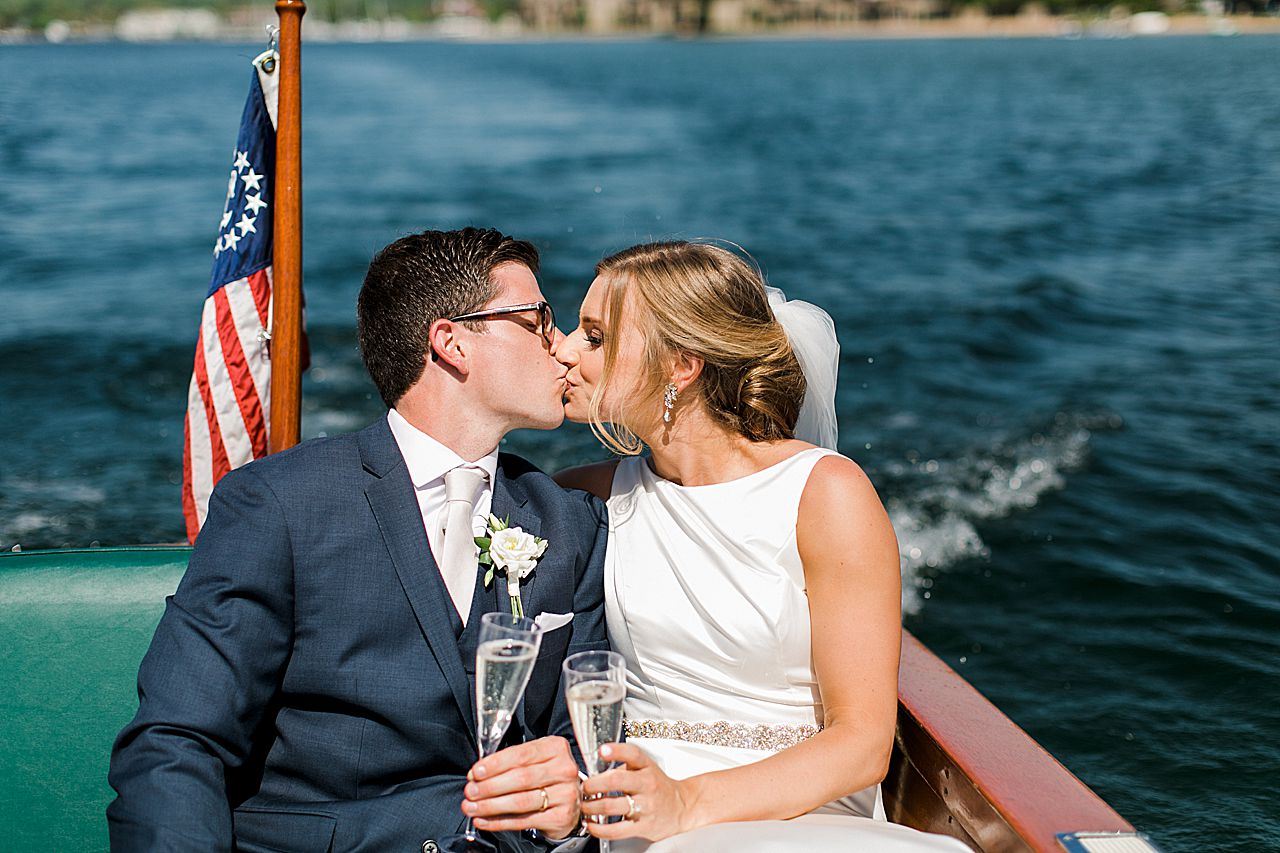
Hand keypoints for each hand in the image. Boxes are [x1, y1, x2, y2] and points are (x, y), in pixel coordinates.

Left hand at [463, 736, 582, 838]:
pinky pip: (524, 821)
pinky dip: (500, 822)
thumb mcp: (535, 760)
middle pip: (521, 778)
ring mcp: (565, 794)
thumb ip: (510, 763)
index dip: (495, 764)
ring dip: (491, 806)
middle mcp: (564, 769)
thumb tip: (477, 775)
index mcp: (555, 748)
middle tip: (470, 792)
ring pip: (521, 801)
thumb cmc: (547, 776)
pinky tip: (484, 821)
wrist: (571, 800)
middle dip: (490, 786)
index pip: (521, 754)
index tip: (476, 772)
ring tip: (472, 807)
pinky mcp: (561, 817)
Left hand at [579, 743, 694, 841]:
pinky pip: (617, 830)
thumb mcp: (645, 769)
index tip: (603, 751)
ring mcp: (645, 806)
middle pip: (616, 780)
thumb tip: (594, 771)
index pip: (632, 754)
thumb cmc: (658, 787)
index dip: (617, 751)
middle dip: (593, 784)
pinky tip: (591, 825)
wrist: (681, 807)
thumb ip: (622, 767)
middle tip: (584, 788)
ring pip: (612, 806)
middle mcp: (647, 784)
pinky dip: (599, 829)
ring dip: (591, 806)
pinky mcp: (643, 826)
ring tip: (584, 806)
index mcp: (646, 767)